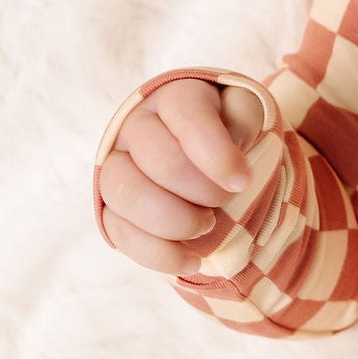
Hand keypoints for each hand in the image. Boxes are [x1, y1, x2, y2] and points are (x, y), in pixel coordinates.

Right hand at [97, 77, 268, 273]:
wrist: (205, 157)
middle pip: (159, 161)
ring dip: (175, 221)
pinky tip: (192, 261)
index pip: (189, 118)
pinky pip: (120, 232)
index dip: (216, 154)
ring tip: (207, 227)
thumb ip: (244, 120)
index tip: (242, 182)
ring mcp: (116, 167)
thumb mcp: (247, 114)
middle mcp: (136, 127)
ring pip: (127, 194)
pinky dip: (159, 254)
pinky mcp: (110, 207)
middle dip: (202, 191)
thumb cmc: (229, 131)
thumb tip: (233, 146)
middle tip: (226, 200)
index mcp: (174, 98)